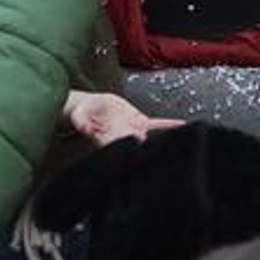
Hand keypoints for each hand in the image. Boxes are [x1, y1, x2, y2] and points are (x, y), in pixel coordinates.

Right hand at [63, 91, 182, 147]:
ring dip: (162, 140)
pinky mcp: (139, 121)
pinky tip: (180, 125)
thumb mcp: (78, 116)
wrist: (92, 107)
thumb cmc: (83, 113)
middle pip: (138, 144)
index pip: (119, 145)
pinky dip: (168, 124)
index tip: (139, 145)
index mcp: (107, 139)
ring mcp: (134, 130)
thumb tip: (85, 129)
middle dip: (149, 148)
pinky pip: (155, 124)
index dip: (129, 146)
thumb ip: (82, 123)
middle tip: (164, 151)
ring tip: (178, 142)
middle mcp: (123, 137)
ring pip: (150, 136)